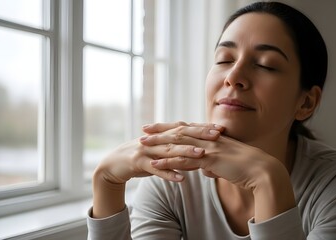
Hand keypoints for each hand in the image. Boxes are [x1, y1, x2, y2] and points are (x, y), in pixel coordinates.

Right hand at [94, 121, 224, 184]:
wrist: (114, 164)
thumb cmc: (142, 158)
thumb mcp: (160, 152)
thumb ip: (178, 151)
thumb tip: (200, 154)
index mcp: (163, 134)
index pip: (186, 128)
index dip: (203, 128)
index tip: (220, 129)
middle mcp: (156, 139)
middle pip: (180, 134)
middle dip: (199, 134)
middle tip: (217, 136)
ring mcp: (147, 150)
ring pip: (169, 150)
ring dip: (186, 152)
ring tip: (202, 153)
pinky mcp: (138, 163)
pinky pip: (156, 169)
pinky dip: (169, 174)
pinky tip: (181, 179)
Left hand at [141, 123, 295, 220]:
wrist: (263, 171)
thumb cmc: (248, 168)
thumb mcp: (227, 164)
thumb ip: (215, 165)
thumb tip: (207, 171)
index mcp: (213, 137)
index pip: (189, 129)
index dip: (172, 127)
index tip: (159, 126)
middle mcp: (209, 139)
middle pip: (179, 132)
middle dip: (160, 130)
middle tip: (144, 128)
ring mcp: (209, 148)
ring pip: (178, 143)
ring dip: (158, 144)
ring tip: (142, 144)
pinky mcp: (210, 160)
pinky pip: (184, 160)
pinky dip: (168, 162)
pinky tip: (155, 164)